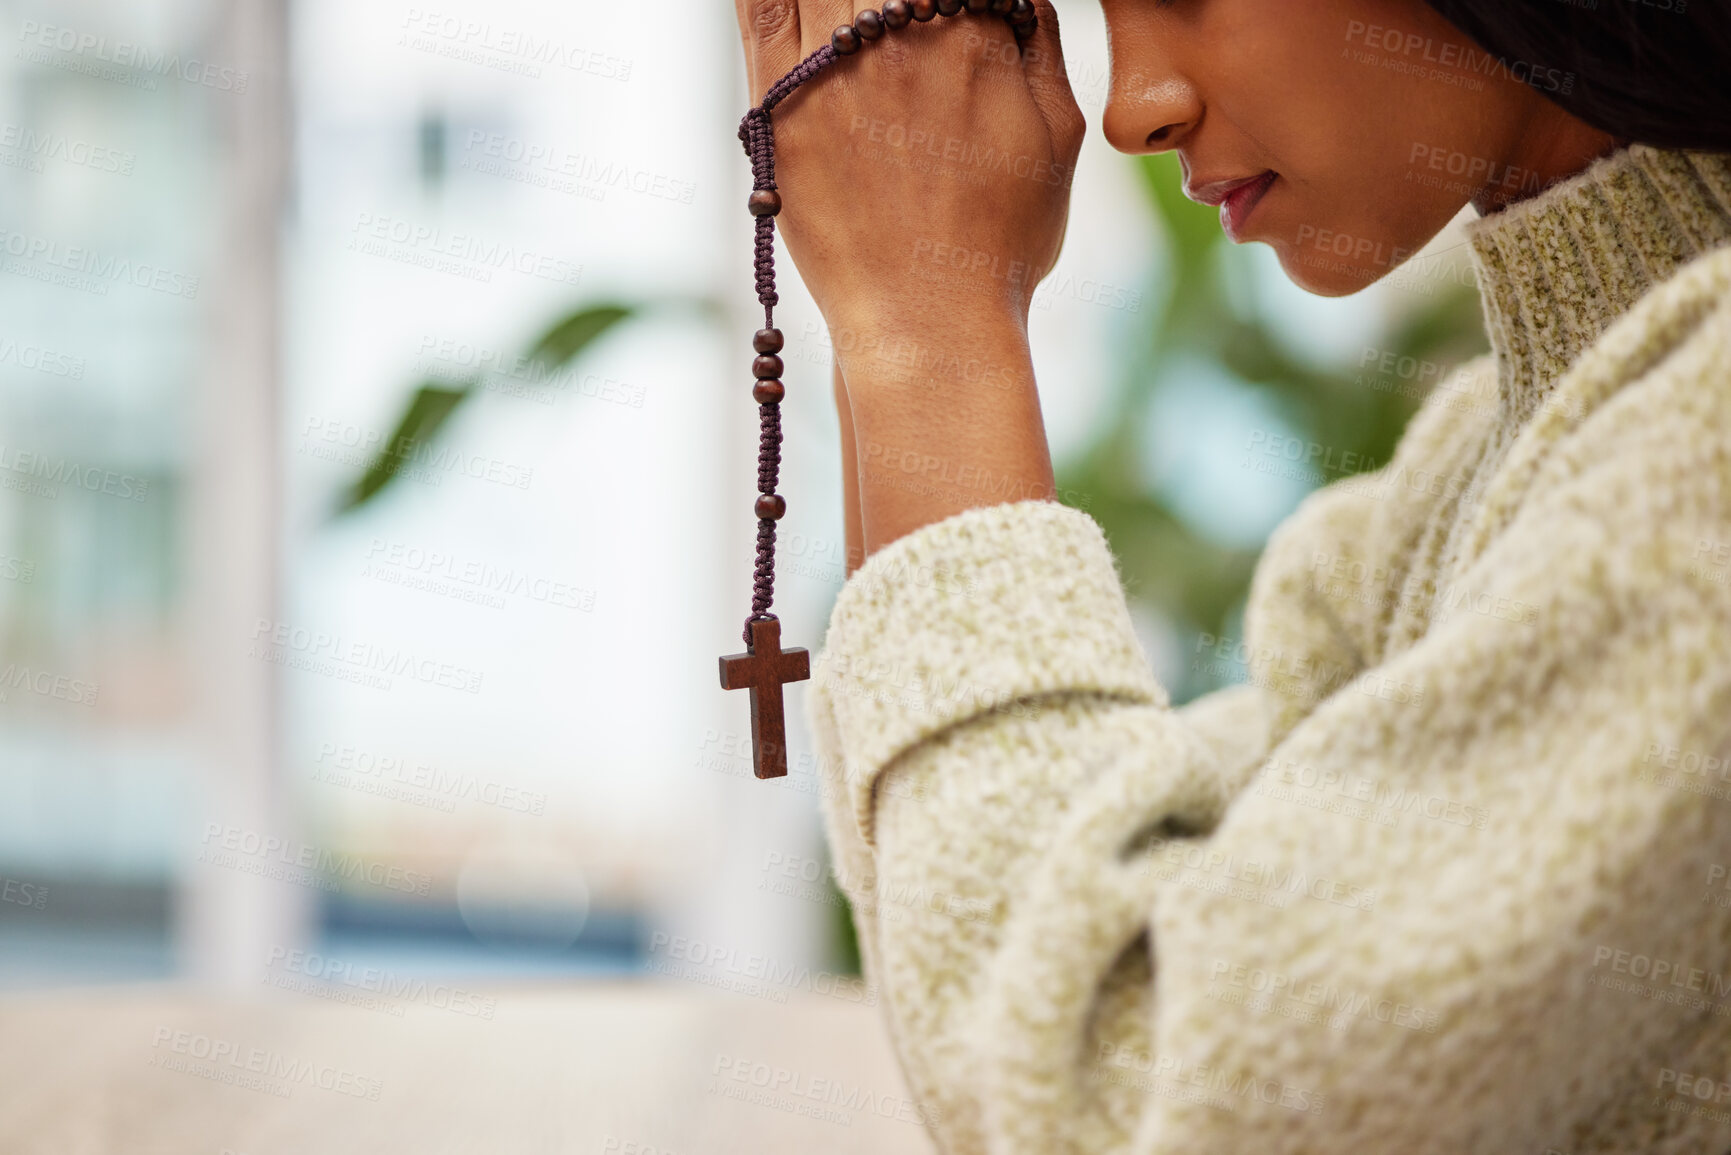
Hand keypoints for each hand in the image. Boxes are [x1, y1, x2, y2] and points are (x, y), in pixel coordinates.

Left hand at [733, 1, 1084, 337]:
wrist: (931, 323)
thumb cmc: (1001, 245)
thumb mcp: (1058, 139)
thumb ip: (1040, 47)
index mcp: (975, 38)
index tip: (942, 9)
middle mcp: (900, 39)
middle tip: (896, 13)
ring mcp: (831, 70)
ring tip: (850, 14)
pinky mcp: (777, 106)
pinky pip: (759, 8)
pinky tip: (795, 3)